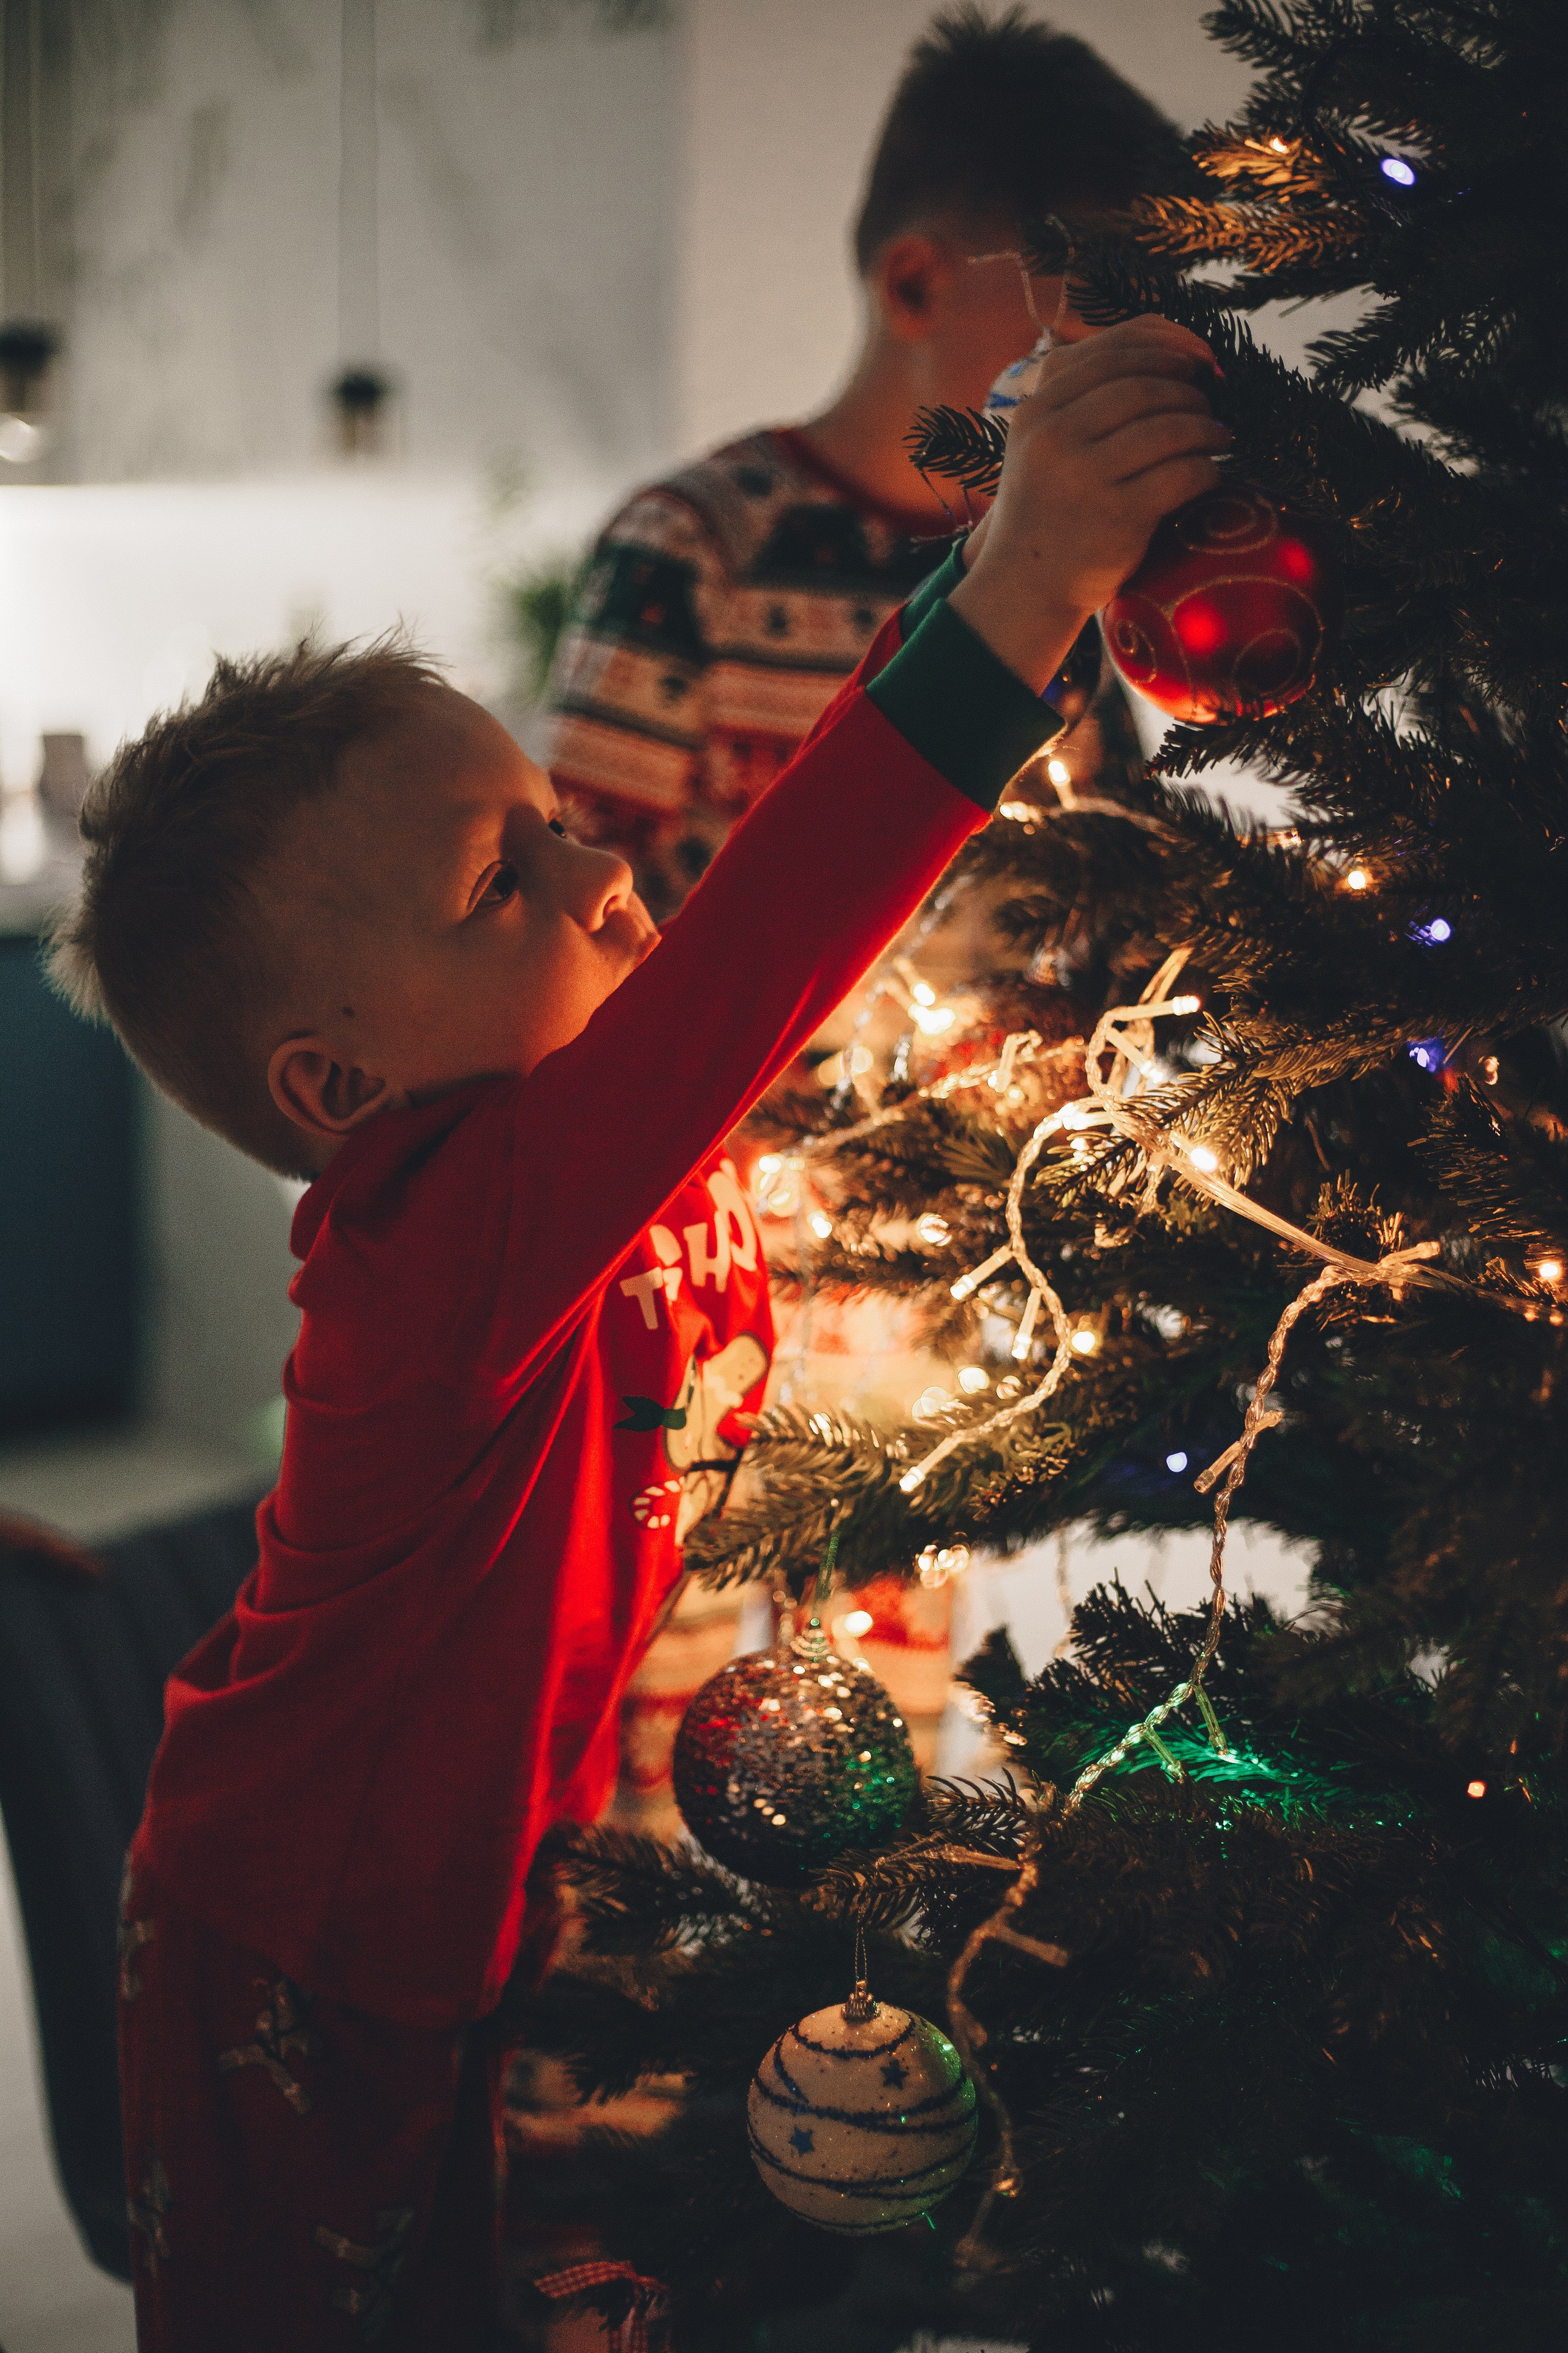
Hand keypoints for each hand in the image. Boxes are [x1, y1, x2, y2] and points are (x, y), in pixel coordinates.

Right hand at [951, 315, 1227, 692]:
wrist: (1025, 585)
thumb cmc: (1046, 509)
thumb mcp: (1041, 443)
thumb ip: (1080, 396)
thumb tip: (1168, 348)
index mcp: (1036, 410)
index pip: (1112, 353)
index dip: (1167, 346)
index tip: (1198, 358)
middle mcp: (1055, 438)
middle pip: (1143, 385)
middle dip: (1188, 390)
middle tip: (1208, 404)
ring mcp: (1085, 477)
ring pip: (1168, 426)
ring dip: (1206, 427)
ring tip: (1218, 436)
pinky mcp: (1118, 517)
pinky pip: (1183, 473)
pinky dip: (1207, 469)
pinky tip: (1211, 473)